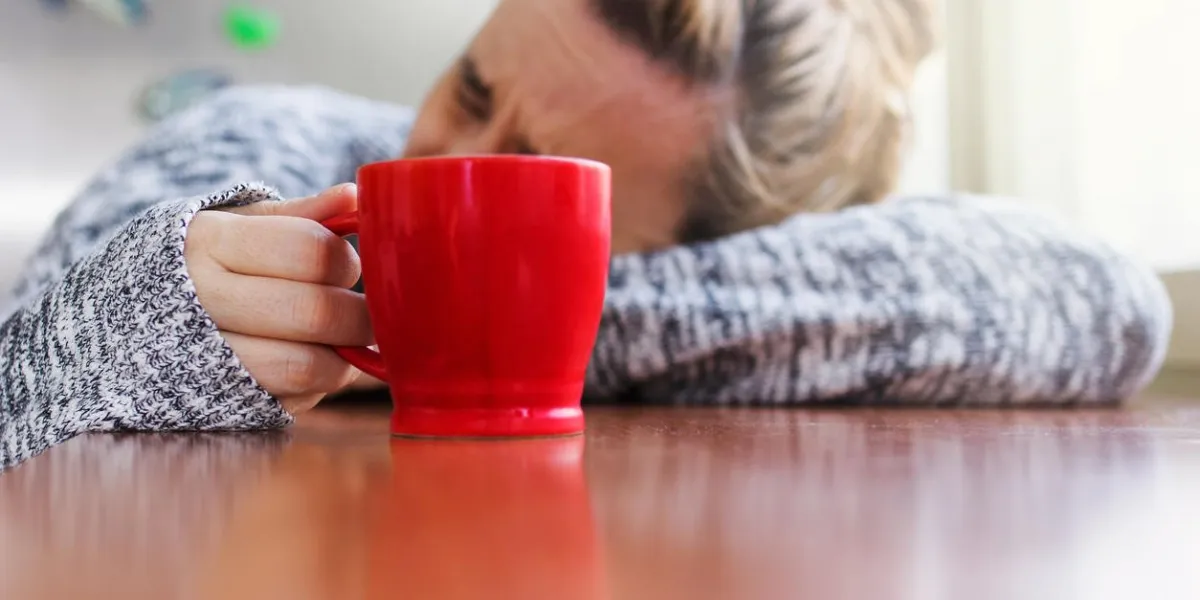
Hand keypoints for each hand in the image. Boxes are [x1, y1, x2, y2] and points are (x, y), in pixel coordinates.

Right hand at [185, 184, 372, 413]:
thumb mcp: (238, 224)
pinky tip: (313, 361)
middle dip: (359, 316)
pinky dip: (318, 383)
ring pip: (306, 365)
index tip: (347, 267)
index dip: (346, 261)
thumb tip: (353, 197)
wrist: (124, 325)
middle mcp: (199, 302)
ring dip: (344, 357)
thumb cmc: (203, 263)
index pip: (310, 250)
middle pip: (315, 312)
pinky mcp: (219, 402)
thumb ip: (298, 216)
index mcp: (207, 242)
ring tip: (343, 339)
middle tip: (366, 312)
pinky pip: (293, 398)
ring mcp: (204, 359)